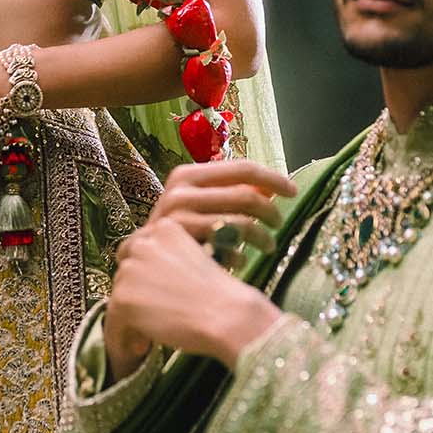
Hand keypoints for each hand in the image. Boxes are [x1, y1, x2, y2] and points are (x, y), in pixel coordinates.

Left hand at [107, 219, 281, 372]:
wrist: (228, 315)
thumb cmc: (223, 295)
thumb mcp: (198, 260)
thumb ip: (170, 262)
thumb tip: (147, 282)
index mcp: (166, 228)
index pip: (140, 248)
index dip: (146, 273)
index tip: (156, 294)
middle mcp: (144, 243)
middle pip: (126, 271)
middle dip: (136, 293)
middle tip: (153, 316)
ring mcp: (131, 269)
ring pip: (120, 295)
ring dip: (131, 315)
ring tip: (150, 335)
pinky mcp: (124, 297)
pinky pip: (113, 320)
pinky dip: (122, 335)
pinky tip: (140, 347)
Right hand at [147, 160, 296, 254]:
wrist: (139, 264)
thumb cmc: (176, 233)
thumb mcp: (199, 206)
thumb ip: (229, 193)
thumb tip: (272, 188)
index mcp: (187, 175)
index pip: (242, 168)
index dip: (273, 178)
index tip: (292, 192)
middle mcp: (179, 191)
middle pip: (246, 196)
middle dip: (272, 212)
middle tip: (279, 225)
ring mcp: (177, 218)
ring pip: (241, 223)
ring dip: (263, 237)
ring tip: (268, 246)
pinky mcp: (180, 244)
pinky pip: (227, 248)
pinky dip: (240, 256)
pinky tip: (240, 262)